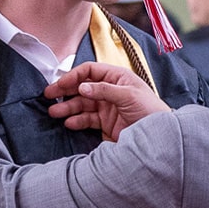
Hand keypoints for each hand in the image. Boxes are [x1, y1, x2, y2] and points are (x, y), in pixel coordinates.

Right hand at [46, 62, 171, 140]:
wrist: (160, 137)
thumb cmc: (151, 111)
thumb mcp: (129, 95)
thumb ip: (104, 90)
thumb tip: (82, 86)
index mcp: (117, 77)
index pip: (90, 71)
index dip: (74, 76)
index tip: (60, 84)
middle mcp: (110, 90)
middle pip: (82, 87)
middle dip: (65, 91)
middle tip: (48, 95)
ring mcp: (107, 107)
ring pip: (82, 104)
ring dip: (68, 107)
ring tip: (54, 113)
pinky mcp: (106, 123)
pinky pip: (87, 119)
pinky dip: (77, 121)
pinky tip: (68, 122)